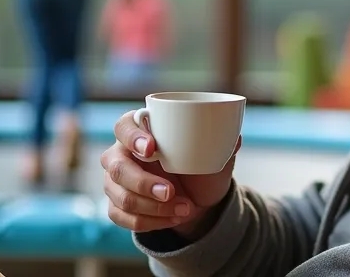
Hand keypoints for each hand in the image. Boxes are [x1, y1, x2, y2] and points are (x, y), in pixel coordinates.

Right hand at [101, 111, 239, 235]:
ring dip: (153, 208)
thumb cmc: (201, 166)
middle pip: (116, 167)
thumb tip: (235, 139)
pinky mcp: (116, 205)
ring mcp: (115, 181)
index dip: (132, 137)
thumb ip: (222, 145)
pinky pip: (122, 217)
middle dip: (144, 183)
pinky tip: (173, 219)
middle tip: (170, 192)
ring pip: (121, 197)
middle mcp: (121, 153)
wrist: (199, 197)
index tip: (152, 149)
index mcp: (141, 130)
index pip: (123, 126)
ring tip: (184, 209)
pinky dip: (150, 222)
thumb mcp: (215, 155)